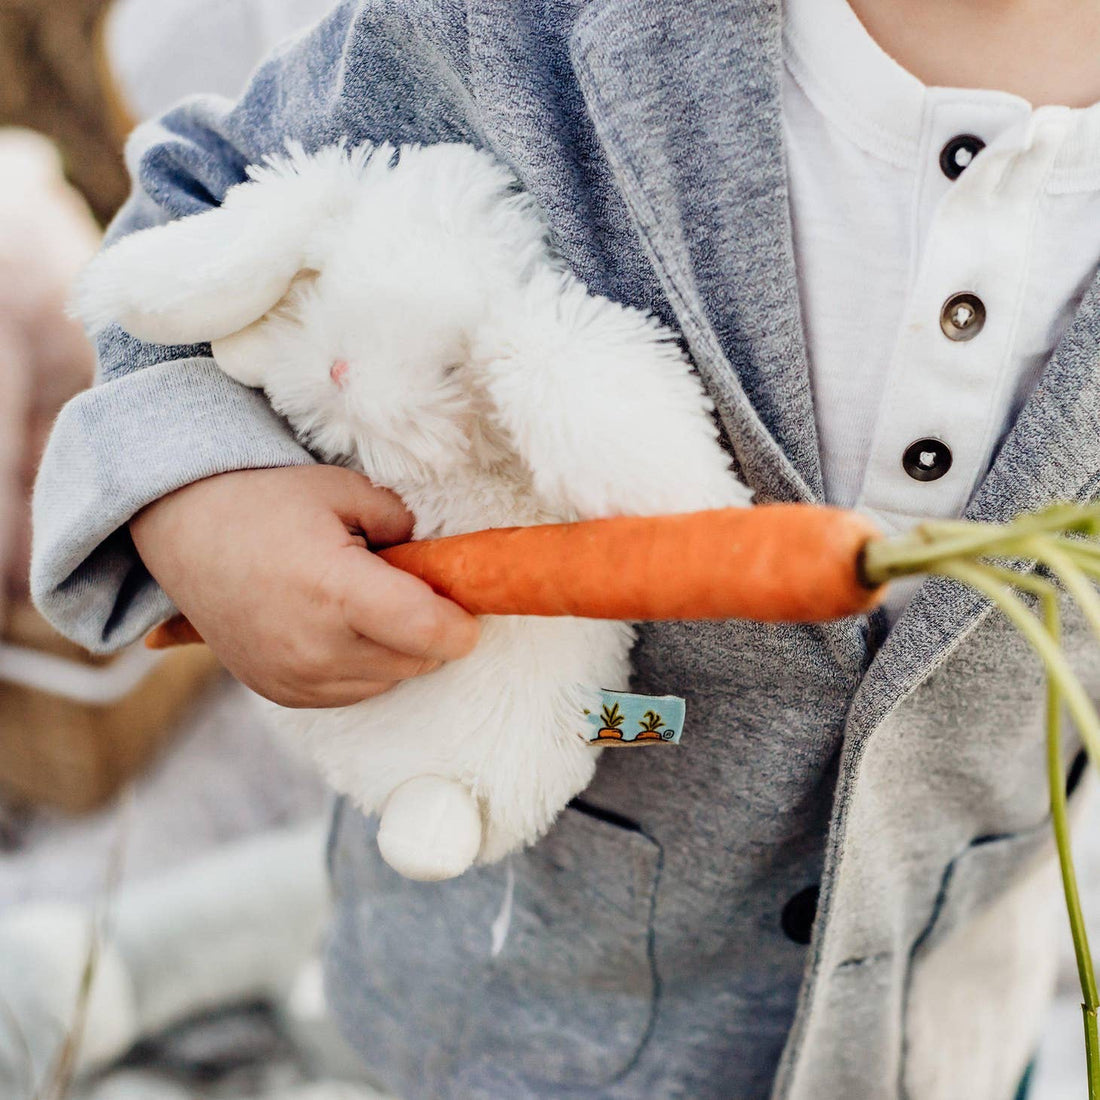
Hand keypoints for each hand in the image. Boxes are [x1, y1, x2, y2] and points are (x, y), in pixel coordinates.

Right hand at [130, 465, 479, 706]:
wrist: (183, 532)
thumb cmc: (267, 502)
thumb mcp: (344, 490)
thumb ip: (403, 524)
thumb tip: (440, 561)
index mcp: (336, 589)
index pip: (428, 631)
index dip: (461, 625)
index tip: (470, 611)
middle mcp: (316, 646)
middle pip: (416, 659)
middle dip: (431, 630)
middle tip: (415, 588)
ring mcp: (295, 677)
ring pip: (390, 680)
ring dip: (399, 650)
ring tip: (370, 603)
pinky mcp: (281, 692)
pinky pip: (354, 692)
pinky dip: (366, 666)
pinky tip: (345, 626)